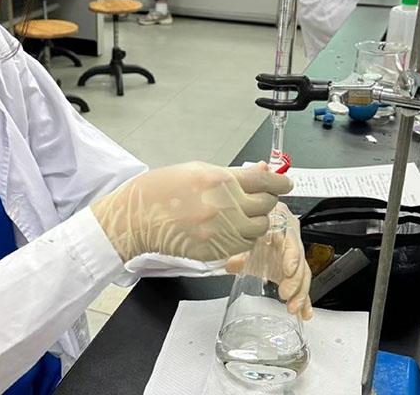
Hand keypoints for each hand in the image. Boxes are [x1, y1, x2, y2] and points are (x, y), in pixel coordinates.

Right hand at [92, 162, 292, 262]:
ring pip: (259, 228)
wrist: (135, 220)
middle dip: (266, 200)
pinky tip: (231, 229)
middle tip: (259, 198)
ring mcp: (220, 231)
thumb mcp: (194, 170)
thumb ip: (231, 174)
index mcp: (218, 180)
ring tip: (243, 215)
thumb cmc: (158, 191)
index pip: (264, 180)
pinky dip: (244, 237)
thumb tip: (259, 171)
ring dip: (256, 220)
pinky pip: (243, 244)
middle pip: (266, 204)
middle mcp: (223, 205)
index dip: (279, 182)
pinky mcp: (215, 250)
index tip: (284, 183)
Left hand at [226, 202, 312, 320]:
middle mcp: (290, 240)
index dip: (292, 256)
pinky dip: (304, 300)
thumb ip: (240, 249)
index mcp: (281, 226)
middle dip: (295, 281)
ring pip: (303, 275)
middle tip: (286, 295)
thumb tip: (231, 265)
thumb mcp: (245, 235)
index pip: (291, 240)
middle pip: (300, 260)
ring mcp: (293, 256)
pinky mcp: (293, 270)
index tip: (288, 270)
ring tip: (293, 307)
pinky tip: (304, 313)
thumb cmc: (251, 226)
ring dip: (300, 293)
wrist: (253, 223)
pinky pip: (301, 285)